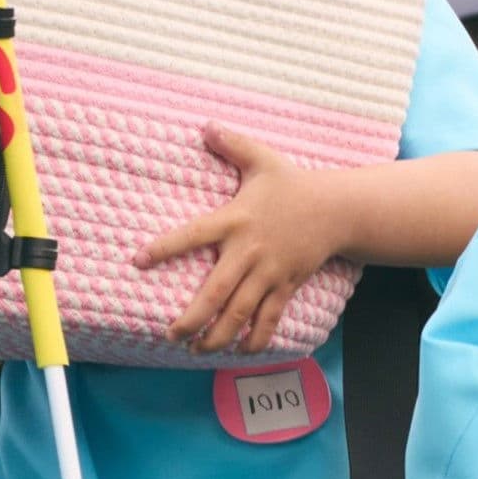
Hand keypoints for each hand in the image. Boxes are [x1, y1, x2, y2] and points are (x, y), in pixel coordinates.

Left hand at [144, 130, 340, 352]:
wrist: (339, 209)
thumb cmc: (293, 184)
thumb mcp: (262, 159)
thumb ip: (231, 144)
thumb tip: (205, 125)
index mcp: (236, 219)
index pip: (193, 234)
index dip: (165, 247)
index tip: (138, 260)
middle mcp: (250, 251)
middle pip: (217, 291)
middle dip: (192, 317)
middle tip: (170, 334)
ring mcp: (270, 272)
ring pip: (241, 313)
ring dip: (218, 335)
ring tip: (196, 350)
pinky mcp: (287, 285)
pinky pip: (271, 318)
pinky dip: (257, 339)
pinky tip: (241, 353)